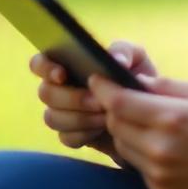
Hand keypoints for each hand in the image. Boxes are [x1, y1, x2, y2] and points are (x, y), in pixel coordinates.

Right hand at [29, 40, 159, 168]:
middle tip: (99, 101)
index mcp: (67, 63)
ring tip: (106, 116)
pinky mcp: (72, 135)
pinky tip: (101, 130)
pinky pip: (66, 137)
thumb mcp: (135, 58)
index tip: (62, 75)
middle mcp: (59, 88)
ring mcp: (62, 113)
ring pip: (52, 117)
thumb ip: (124, 51)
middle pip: (45, 93)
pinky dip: (84, 134)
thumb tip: (115, 59)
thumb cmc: (136, 78)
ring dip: (79, 118)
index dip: (45, 68)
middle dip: (72, 98)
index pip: (40, 62)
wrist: (147, 113)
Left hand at [86, 71, 187, 188]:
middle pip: (114, 123)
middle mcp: (160, 148)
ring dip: (127, 131)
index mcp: (171, 117)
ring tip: (147, 123)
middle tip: (126, 99)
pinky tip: (162, 147)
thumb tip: (133, 80)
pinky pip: (137, 166)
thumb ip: (164, 85)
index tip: (97, 79)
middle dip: (115, 109)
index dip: (102, 88)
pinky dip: (141, 153)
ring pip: (122, 145)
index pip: (117, 102)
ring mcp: (159, 173)